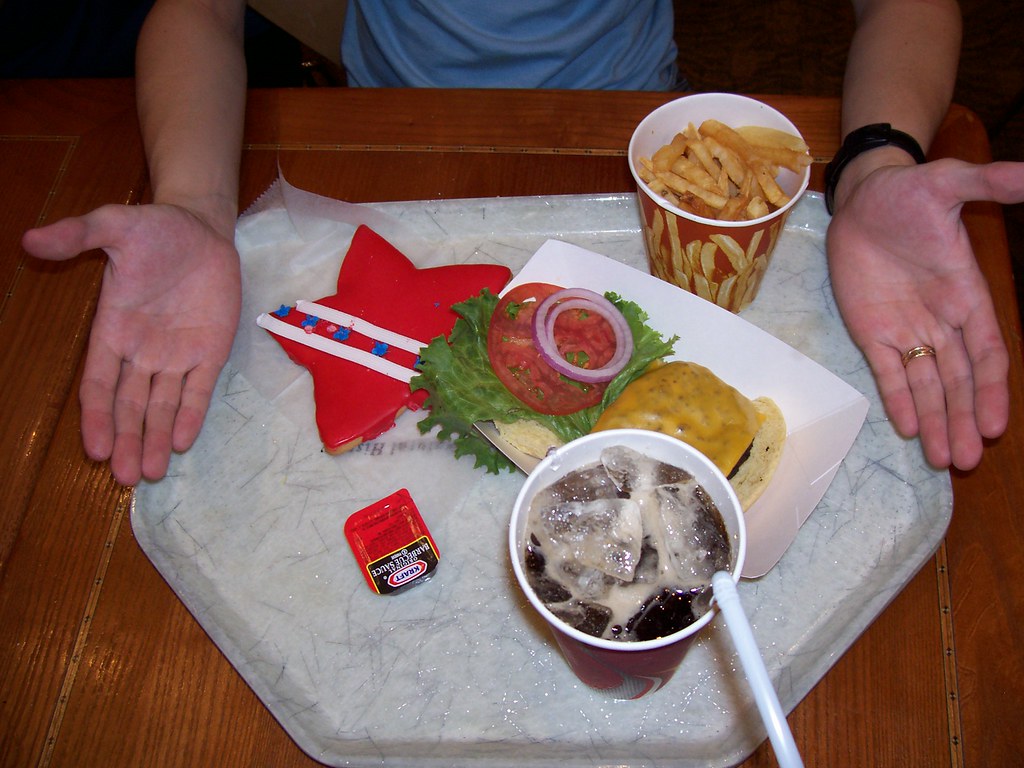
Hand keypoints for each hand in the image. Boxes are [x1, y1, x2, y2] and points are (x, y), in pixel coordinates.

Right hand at [22, 203, 240, 484]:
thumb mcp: (114, 225)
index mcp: (113, 330)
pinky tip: (185, 442)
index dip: (97, 416)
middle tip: (128, 478)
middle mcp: (142, 352)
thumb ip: (78, 235)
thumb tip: (30, 239)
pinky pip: (199, 389)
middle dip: (129, 440)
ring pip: (163, 406)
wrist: (201, 228)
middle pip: (131, 406)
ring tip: (152, 473)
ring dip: (157, 438)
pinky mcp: (210, 350)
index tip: (96, 449)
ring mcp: (177, 354)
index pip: (100, 384)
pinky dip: (193, 415)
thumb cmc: (155, 230)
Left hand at [827, 158, 1023, 469]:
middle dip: (963, 420)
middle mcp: (941, 321)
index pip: (986, 353)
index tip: (996, 424)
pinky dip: (896, 398)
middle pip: (958, 382)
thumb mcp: (949, 182)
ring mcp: (906, 329)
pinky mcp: (871, 330)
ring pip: (926, 385)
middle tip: (965, 461)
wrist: (862, 198)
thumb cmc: (908, 193)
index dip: (991, 390)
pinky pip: (886, 371)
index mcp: (967, 296)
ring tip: (942, 459)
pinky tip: (907, 428)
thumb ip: (991, 183)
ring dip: (935, 420)